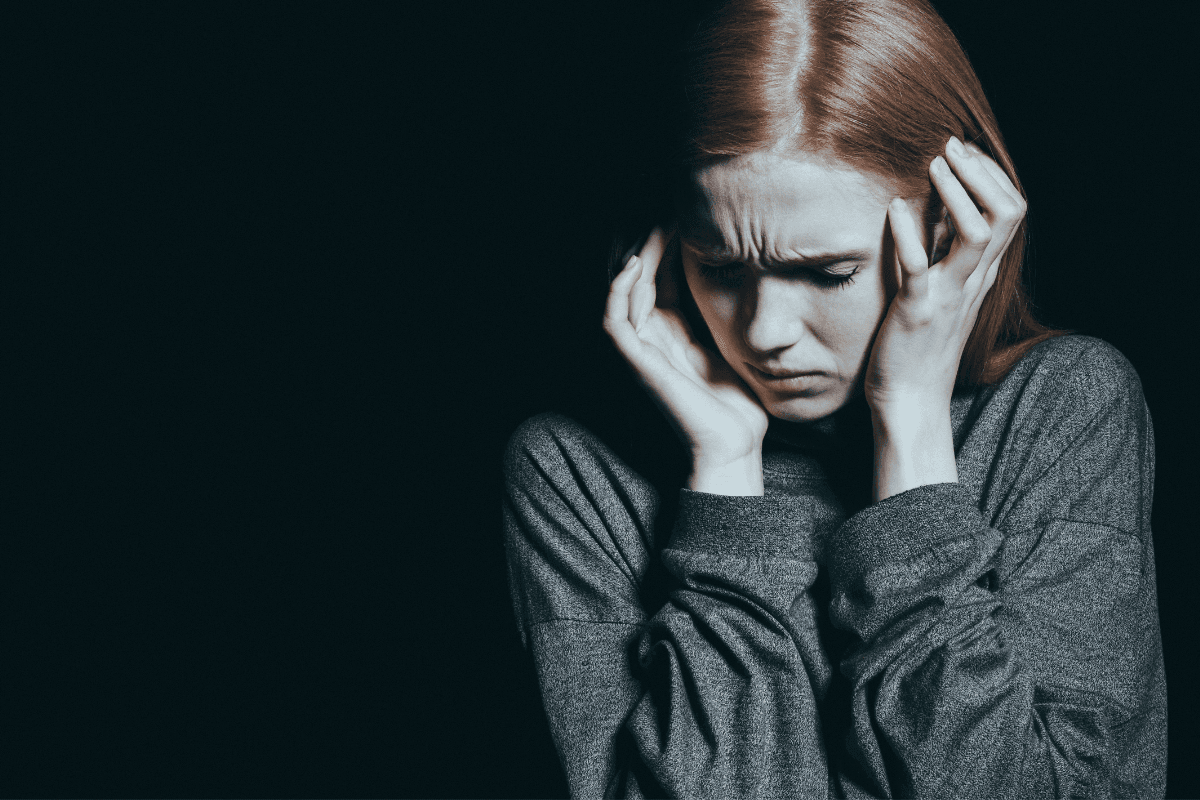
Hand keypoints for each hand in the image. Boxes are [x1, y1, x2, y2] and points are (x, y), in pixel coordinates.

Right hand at [604, 227, 768, 494]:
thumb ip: (729, 313)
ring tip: (653, 225)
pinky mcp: (639, 365)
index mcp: (672, 331)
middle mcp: (652, 337)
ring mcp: (642, 351)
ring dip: (635, 255)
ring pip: (622, 292)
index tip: (686, 211)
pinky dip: (620, 292)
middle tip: (665, 207)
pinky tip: (635, 265)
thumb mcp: (737, 343)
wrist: (735, 445)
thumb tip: (748, 274)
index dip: (667, 243)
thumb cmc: (740, 402)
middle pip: (636, 276)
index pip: (660, 274)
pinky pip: (616, 322)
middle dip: (647, 240)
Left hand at [863, 138, 1026, 499]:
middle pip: (1006, 213)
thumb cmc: (917, 344)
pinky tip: (894, 209)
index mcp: (980, 274)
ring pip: (977, 233)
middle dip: (982, 173)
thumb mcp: (939, 290)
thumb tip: (934, 208)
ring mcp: (948, 296)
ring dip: (957, 193)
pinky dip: (909, 236)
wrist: (909, 400)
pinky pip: (920, 268)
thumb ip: (942, 252)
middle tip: (952, 148)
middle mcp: (972, 281)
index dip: (993, 176)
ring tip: (934, 166)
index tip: (965, 152)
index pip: (1011, 212)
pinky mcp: (917, 313)